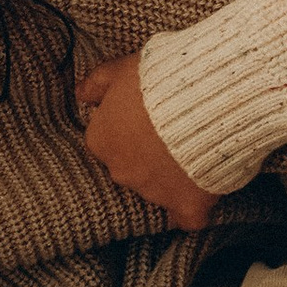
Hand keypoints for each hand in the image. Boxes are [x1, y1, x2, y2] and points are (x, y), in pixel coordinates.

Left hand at [75, 54, 213, 229]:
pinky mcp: (186, 205)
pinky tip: (203, 191)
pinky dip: (193, 208)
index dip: (130, 131)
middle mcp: (121, 171)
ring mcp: (153, 192)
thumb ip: (97, 83)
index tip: (149, 119)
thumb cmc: (161, 78)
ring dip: (172, 177)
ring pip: (157, 191)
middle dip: (148, 156)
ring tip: (196, 150)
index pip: (108, 143)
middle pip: (130, 169)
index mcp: (102, 140)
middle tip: (175, 132)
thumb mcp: (122, 69)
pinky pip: (186, 217)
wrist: (206, 97)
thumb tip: (80, 94)